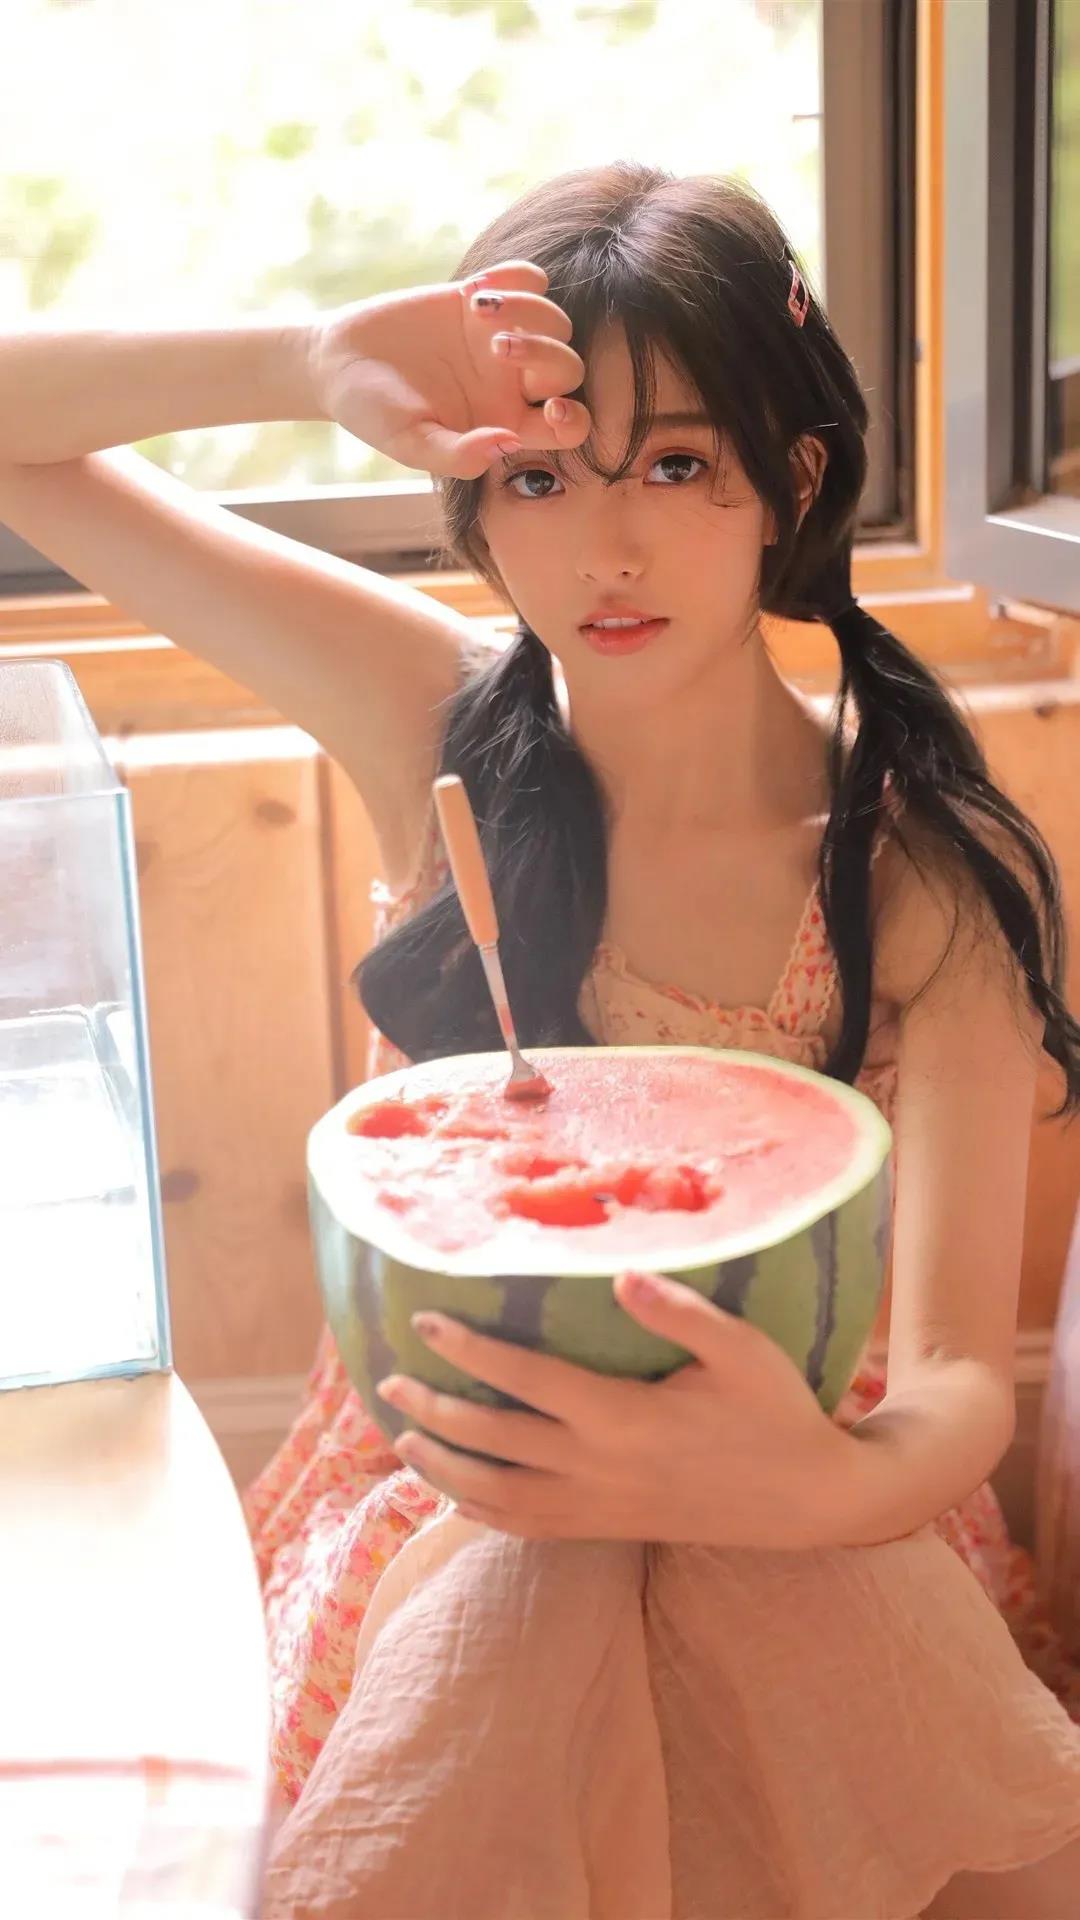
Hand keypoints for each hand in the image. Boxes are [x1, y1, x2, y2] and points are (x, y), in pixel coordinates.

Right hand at [306, 259, 592, 477]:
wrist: (336, 362)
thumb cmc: (373, 415)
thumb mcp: (409, 443)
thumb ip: (457, 456)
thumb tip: (508, 444)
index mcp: (504, 424)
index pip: (567, 427)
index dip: (574, 420)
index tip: (548, 408)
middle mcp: (510, 383)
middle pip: (568, 368)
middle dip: (547, 355)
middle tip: (497, 348)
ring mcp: (497, 338)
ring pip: (555, 320)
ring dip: (530, 311)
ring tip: (479, 311)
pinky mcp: (477, 299)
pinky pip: (529, 280)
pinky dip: (519, 277)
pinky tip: (478, 289)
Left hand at [376, 1271, 863, 1548]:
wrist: (809, 1500)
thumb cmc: (775, 1413)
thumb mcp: (741, 1351)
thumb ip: (679, 1313)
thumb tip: (619, 1276)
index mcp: (624, 1418)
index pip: (527, 1381)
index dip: (471, 1350)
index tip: (426, 1322)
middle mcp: (600, 1469)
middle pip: (496, 1441)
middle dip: (435, 1411)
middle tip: (388, 1382)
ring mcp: (602, 1507)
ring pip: (500, 1496)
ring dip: (444, 1468)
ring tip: (403, 1439)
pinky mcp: (611, 1528)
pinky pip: (531, 1528)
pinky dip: (484, 1513)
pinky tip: (455, 1495)